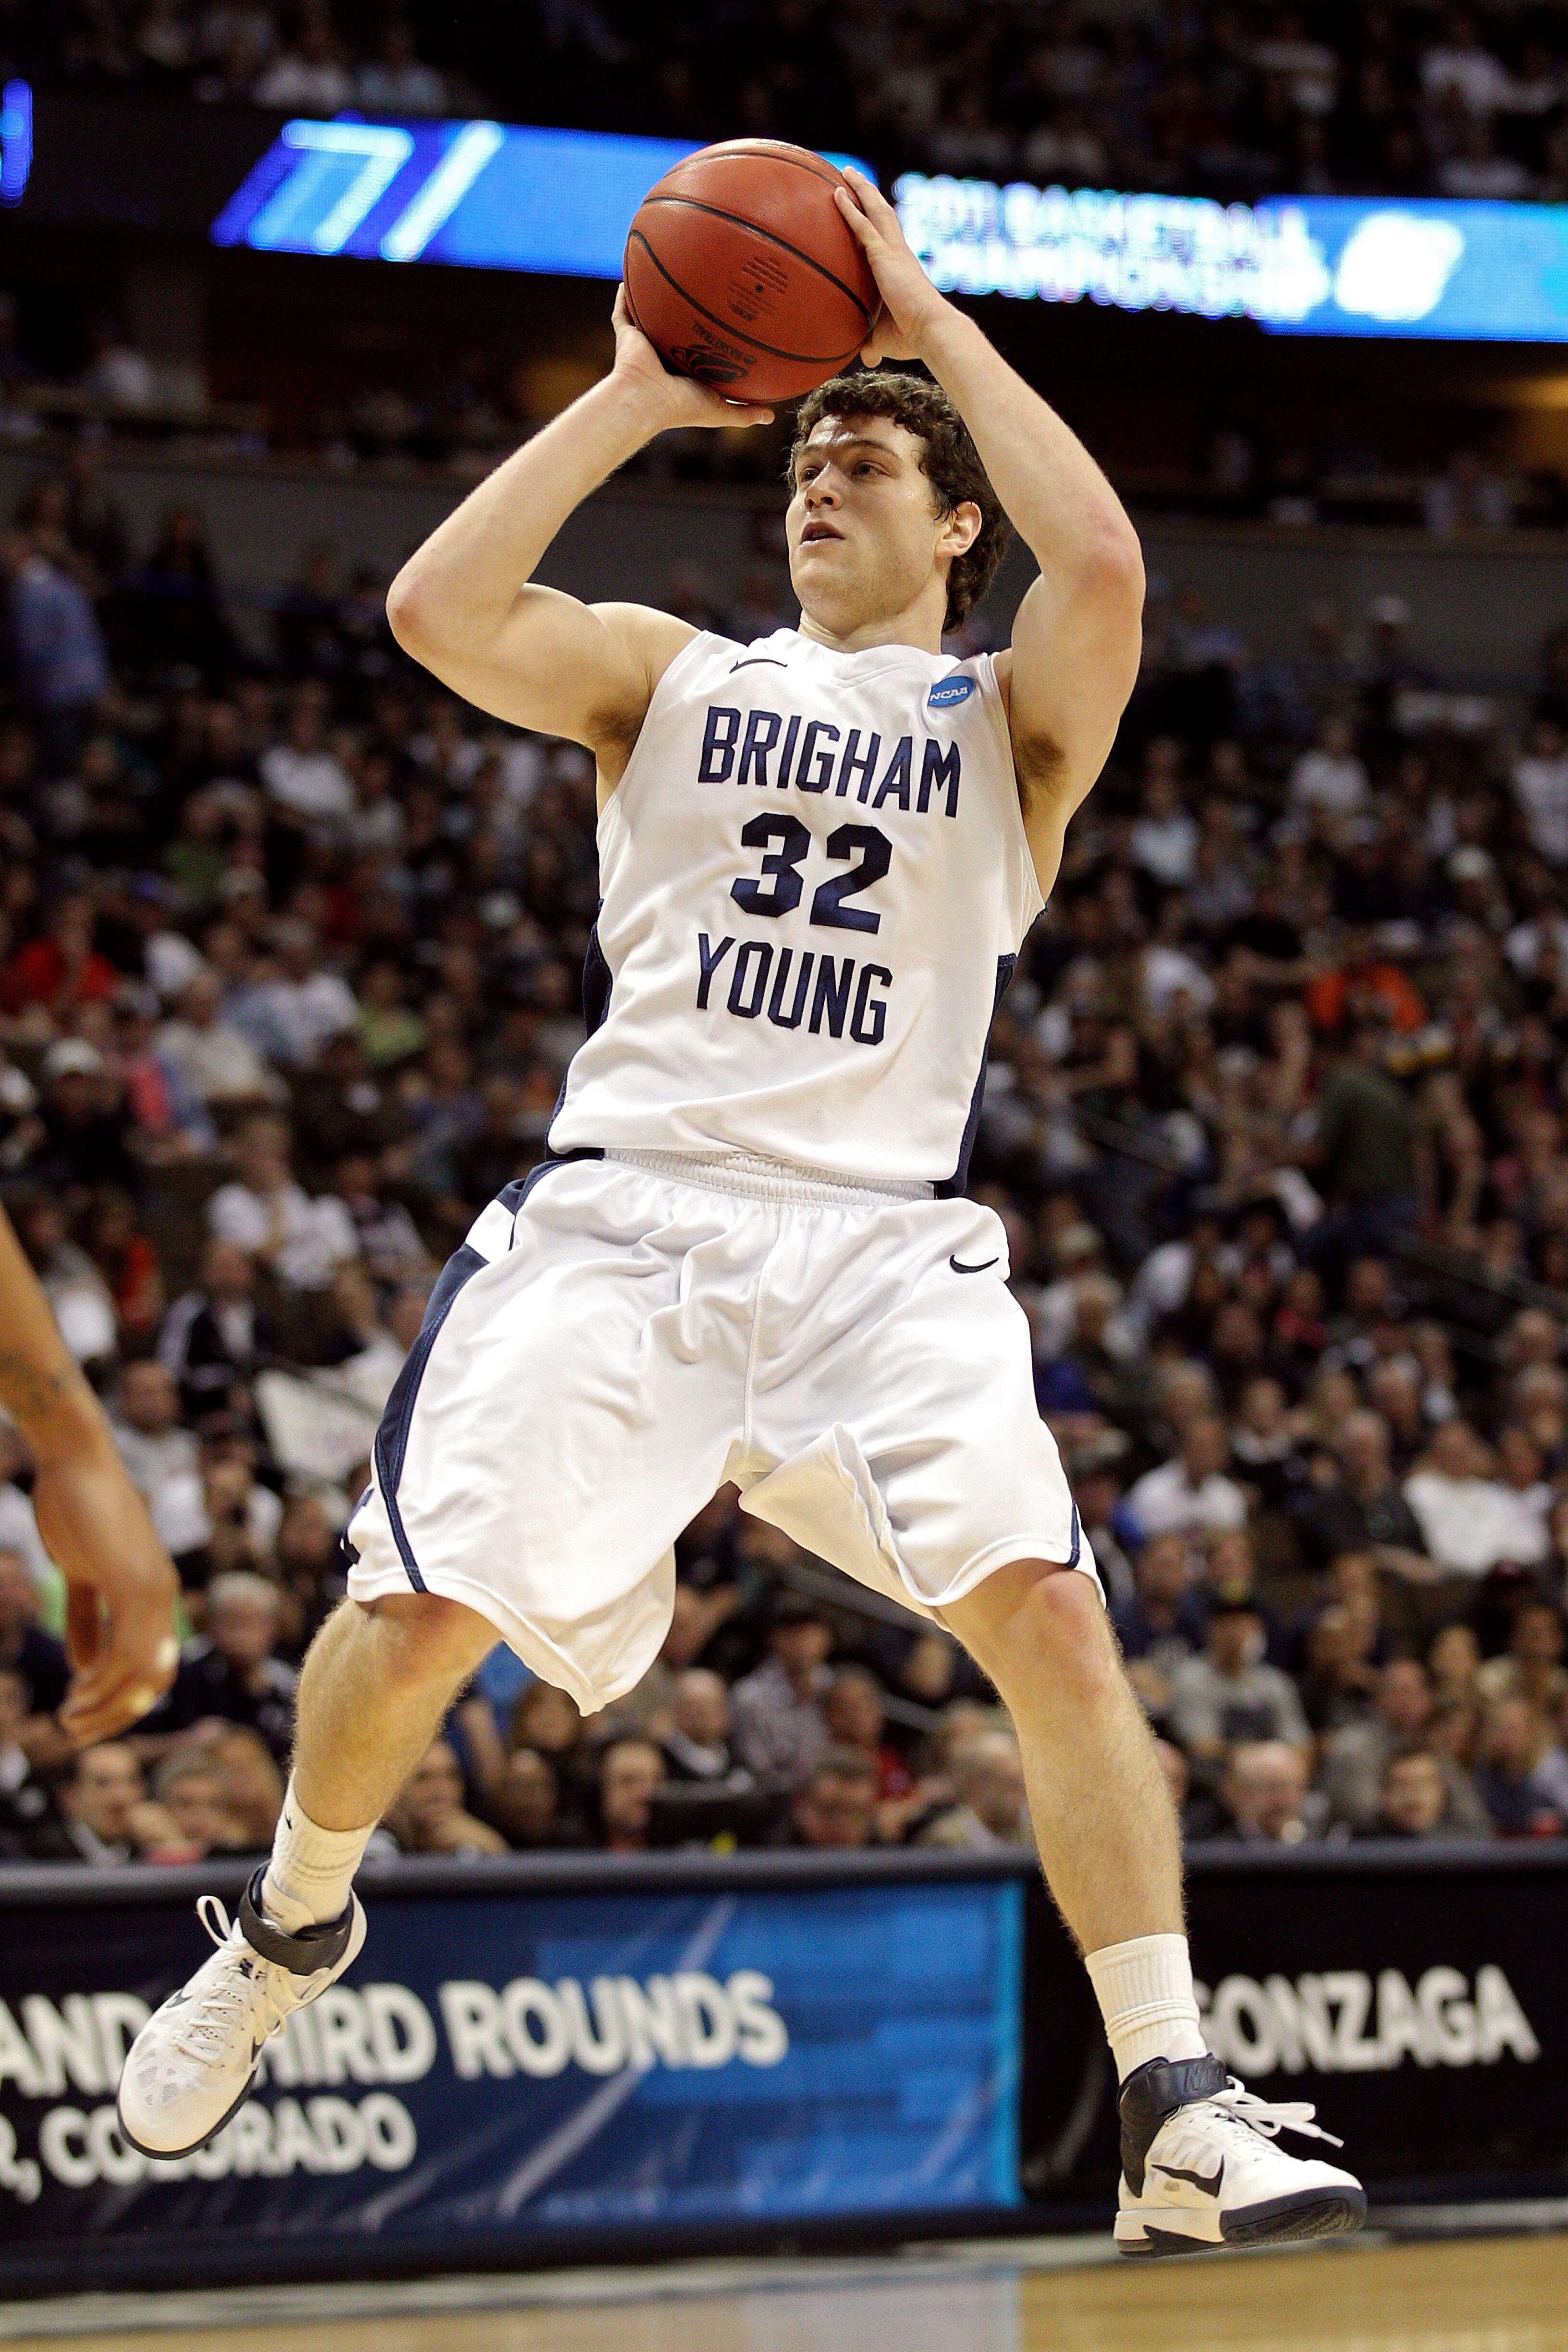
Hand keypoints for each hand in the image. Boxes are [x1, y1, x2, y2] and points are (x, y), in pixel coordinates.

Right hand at [31, 1433, 179, 1745]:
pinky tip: (76, 1692)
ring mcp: (153, 1590)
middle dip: (118, 1714)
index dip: (125, 1697)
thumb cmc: (75, 1508)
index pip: (154, 1664)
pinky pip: (127, 1651)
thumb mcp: (81, 1572)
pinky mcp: (135, 1583)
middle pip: (155, 1679)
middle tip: (79, 1733)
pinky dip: (103, 1681)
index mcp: (153, 1592)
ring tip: (70, 1721)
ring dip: (106, 1705)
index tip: (87, 1713)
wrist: (74, 1461)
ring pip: (141, 1673)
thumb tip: (84, 1666)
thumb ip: (87, 1617)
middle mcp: (163, 1595)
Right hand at [610, 285, 773, 432]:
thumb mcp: (722, 411)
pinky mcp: (627, 335)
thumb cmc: (684, 407)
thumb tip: (772, 415)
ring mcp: (645, 344)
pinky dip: (624, 296)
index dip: (709, 338)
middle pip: (675, 330)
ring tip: (666, 276)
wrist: (649, 400)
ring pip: (650, 317)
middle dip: (684, 315)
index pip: (697, 351)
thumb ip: (745, 412)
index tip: (725, 323)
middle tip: (701, 291)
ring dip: (655, 300)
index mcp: (684, 370)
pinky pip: (622, 311)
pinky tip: (629, 277)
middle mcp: (665, 355)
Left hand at [833, 168, 949, 363]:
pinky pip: (863, 226)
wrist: (931, 331)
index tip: (866, 205)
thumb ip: (872, 344)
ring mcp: (893, 251)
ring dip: (861, 189)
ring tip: (846, 172)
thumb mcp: (886, 341)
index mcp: (902, 267)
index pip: (887, 236)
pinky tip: (837, 193)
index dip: (876, 219)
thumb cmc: (913, 339)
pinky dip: (850, 209)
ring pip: (875, 209)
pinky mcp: (885, 256)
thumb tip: (866, 358)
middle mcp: (900, 252)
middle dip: (868, 193)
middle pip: (882, 213)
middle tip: (853, 176)